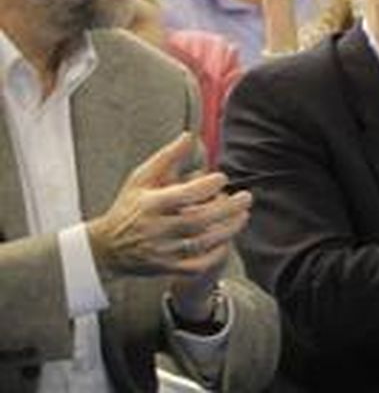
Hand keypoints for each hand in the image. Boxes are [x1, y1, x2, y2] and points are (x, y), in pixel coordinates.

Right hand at [86, 134, 251, 281]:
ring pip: (200, 244)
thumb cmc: (129, 207)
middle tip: (247, 197)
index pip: (181, 196)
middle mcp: (155, 229)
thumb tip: (190, 136)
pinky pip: (196, 266)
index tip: (222, 177)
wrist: (106, 249)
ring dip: (227, 230)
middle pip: (196, 221)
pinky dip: (215, 255)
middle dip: (226, 209)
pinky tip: (227, 241)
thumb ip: (167, 157)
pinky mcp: (166, 268)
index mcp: (149, 205)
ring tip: (243, 215)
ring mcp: (161, 251)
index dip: (205, 186)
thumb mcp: (141, 178)